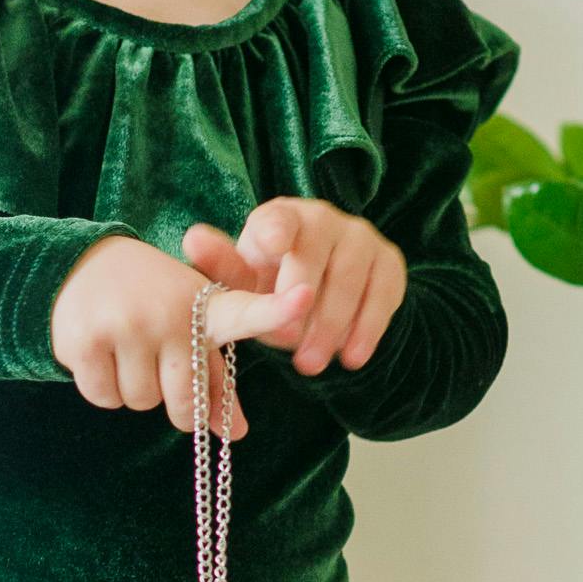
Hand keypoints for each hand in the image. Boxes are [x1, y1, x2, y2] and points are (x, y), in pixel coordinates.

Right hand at [48, 234, 292, 432]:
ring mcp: (127, 325)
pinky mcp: (87, 341)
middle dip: (171, 399)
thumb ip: (216, 380)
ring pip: (141, 402)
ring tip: (126, 348)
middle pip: (182, 404)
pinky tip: (100, 352)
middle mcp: (169, 312)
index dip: (276, 310)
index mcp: (205, 308)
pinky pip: (106, 397)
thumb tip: (236, 433)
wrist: (83, 265)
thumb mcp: (190, 329)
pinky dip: (103, 388)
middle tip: (156, 362)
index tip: (305, 298)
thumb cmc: (151, 304)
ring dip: (133, 389)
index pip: (245, 313)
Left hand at [180, 199, 407, 378]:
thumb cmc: (270, 286)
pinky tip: (351, 358)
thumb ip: (220, 267)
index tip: (276, 248)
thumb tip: (193, 239)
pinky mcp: (389, 263)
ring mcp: (361, 238)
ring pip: (350, 280)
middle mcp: (324, 218)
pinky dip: (366, 330)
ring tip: (309, 365)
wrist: (320, 296)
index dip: (277, 232)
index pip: (279, 219)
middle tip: (283, 342)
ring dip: (329, 326)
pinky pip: (383, 296)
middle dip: (299, 304)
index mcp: (281, 216)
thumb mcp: (243, 283)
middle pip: (315, 257)